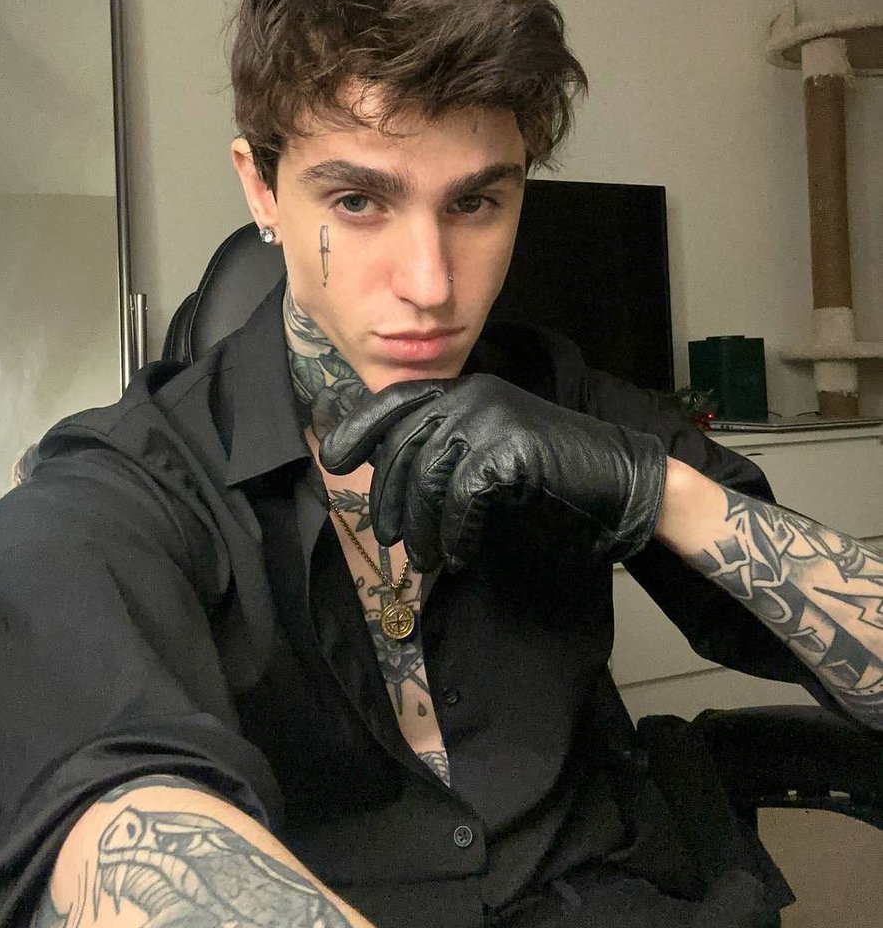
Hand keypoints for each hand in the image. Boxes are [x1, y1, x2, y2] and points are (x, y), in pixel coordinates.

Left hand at [319, 374, 667, 572]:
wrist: (615, 475)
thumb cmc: (548, 467)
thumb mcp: (489, 445)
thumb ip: (446, 446)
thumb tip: (391, 478)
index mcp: (464, 389)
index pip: (396, 402)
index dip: (359, 429)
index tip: (333, 459)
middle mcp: (472, 395)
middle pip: (404, 446)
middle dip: (389, 498)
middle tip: (389, 539)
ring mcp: (490, 418)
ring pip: (428, 478)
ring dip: (421, 528)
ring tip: (426, 559)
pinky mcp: (508, 448)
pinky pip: (461, 499)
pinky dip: (456, 534)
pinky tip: (460, 555)